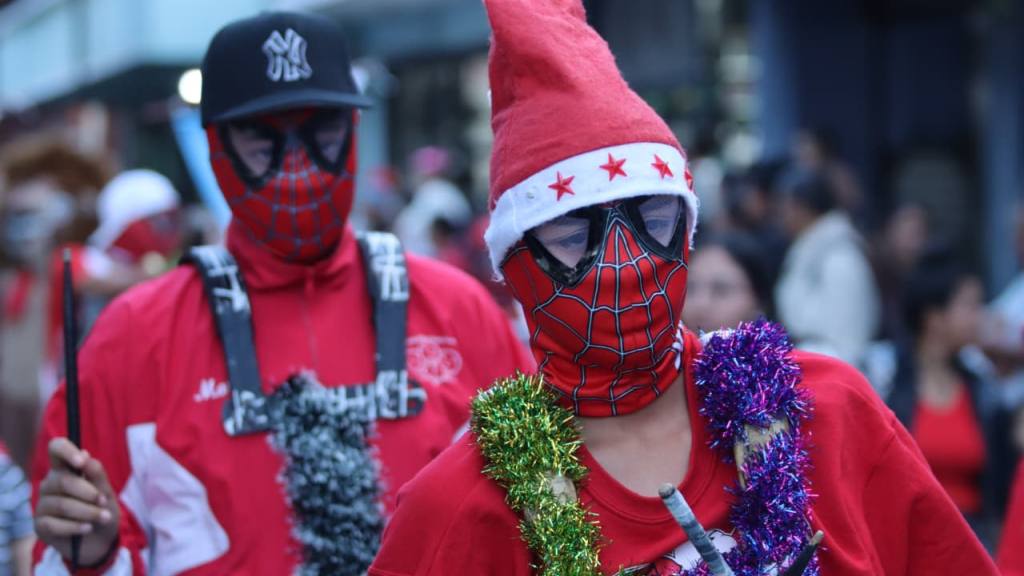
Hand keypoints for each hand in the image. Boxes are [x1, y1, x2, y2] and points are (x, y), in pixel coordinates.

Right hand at [35, 438, 120, 566]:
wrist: (101, 540)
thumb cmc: (102, 509)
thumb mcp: (106, 491)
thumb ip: (97, 474)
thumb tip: (85, 455)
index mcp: (65, 469)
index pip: (56, 449)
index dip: (66, 451)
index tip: (81, 461)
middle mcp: (50, 484)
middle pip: (63, 481)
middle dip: (88, 492)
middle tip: (104, 502)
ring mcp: (42, 505)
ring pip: (61, 504)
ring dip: (87, 512)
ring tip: (103, 517)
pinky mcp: (40, 525)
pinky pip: (54, 524)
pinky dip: (76, 527)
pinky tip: (87, 528)